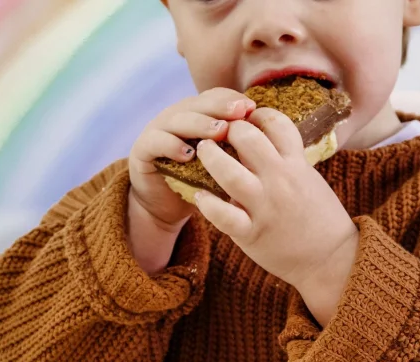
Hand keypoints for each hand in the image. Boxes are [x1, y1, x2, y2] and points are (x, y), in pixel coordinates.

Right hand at [126, 89, 255, 273]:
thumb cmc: (203, 184)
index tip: (254, 109)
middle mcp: (178, 117)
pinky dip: (171, 145)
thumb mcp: (226, 165)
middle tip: (240, 113)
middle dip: (221, 107)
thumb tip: (277, 140)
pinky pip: (156, 142)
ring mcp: (158, 131)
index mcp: (200, 115)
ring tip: (219, 133)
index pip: (218, 98)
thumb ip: (239, 148)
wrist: (168, 206)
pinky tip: (188, 153)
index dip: (234, 101)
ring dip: (200, 124)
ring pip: (178, 119)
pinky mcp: (142, 150)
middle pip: (199, 103)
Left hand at [194, 107, 359, 324]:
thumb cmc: (318, 217)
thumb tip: (260, 140)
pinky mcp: (252, 233)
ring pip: (229, 173)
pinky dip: (207, 204)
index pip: (276, 123)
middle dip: (228, 130)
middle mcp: (280, 181)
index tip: (246, 117)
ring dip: (210, 157)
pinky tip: (199, 196)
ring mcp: (265, 207)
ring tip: (203, 150)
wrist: (331, 258)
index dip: (257, 114)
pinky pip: (223, 216)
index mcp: (296, 164)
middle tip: (216, 132)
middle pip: (247, 139)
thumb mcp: (308, 179)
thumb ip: (286, 160)